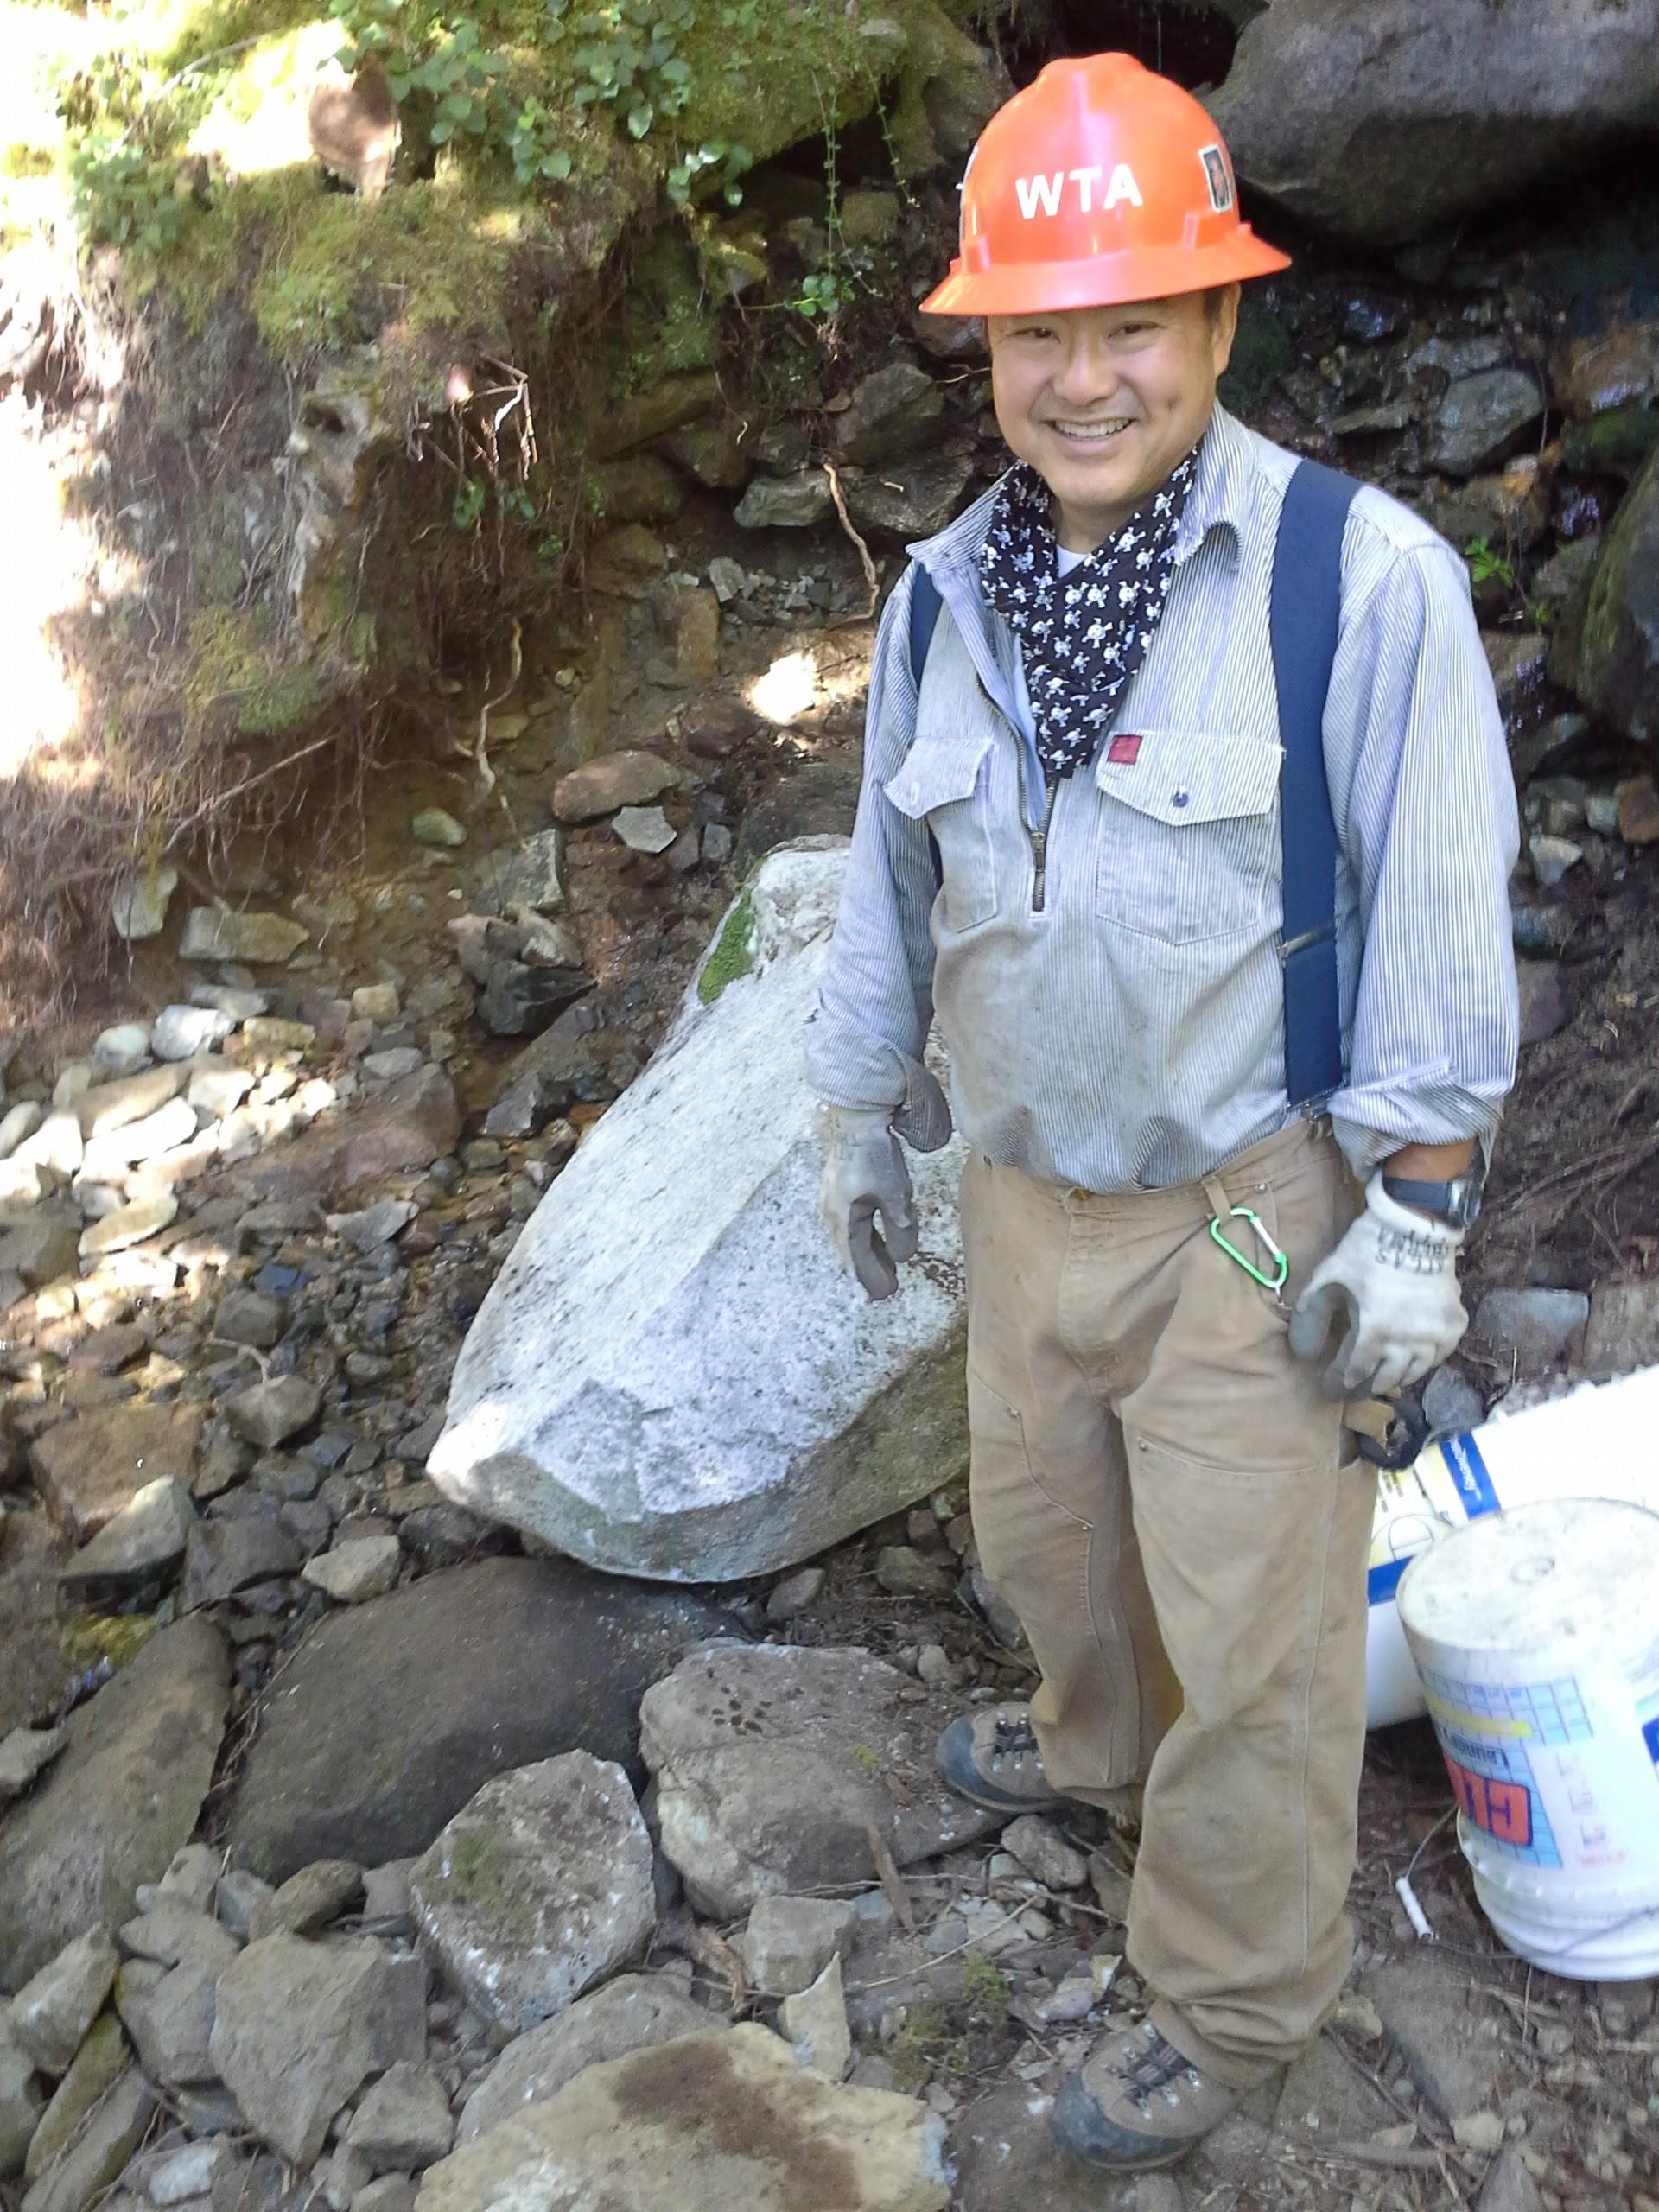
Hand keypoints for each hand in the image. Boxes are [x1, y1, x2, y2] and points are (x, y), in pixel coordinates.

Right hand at [821, 1107, 918, 1300]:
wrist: (857, 1116)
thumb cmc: (874, 1155)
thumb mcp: (895, 1196)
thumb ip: (900, 1229)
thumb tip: (902, 1258)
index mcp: (843, 1221)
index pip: (856, 1261)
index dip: (872, 1279)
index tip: (886, 1294)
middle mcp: (833, 1214)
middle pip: (852, 1251)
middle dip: (871, 1269)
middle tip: (888, 1286)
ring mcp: (835, 1200)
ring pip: (853, 1236)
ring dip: (871, 1251)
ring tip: (887, 1263)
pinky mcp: (841, 1187)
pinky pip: (854, 1220)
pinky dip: (868, 1233)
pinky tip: (880, 1233)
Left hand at [1288, 1176, 1466, 1396]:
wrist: (1414, 1226)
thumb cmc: (1365, 1252)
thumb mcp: (1327, 1279)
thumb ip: (1311, 1317)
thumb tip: (1301, 1353)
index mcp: (1375, 1333)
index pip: (1353, 1373)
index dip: (1337, 1383)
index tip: (1328, 1387)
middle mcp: (1409, 1343)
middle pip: (1384, 1380)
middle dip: (1364, 1386)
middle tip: (1354, 1387)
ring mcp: (1436, 1337)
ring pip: (1414, 1374)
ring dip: (1394, 1377)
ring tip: (1380, 1377)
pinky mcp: (1455, 1326)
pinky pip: (1438, 1356)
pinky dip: (1423, 1361)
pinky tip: (1411, 1358)